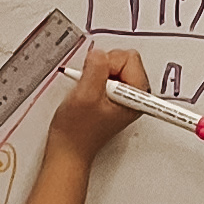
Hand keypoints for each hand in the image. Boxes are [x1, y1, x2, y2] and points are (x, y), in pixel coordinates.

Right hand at [47, 43, 149, 160]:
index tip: (98, 82)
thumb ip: (96, 69)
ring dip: (96, 73)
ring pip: (113, 65)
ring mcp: (123, 95)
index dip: (108, 65)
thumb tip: (100, 53)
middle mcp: (133, 95)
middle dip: (103, 67)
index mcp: (135, 96)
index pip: (129, 58)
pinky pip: (106, 73)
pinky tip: (87, 93)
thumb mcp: (85, 95)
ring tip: (88, 92)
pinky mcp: (113, 96)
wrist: (68, 149)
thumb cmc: (77, 131)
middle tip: (92, 87)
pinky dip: (93, 78)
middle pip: (124, 59)